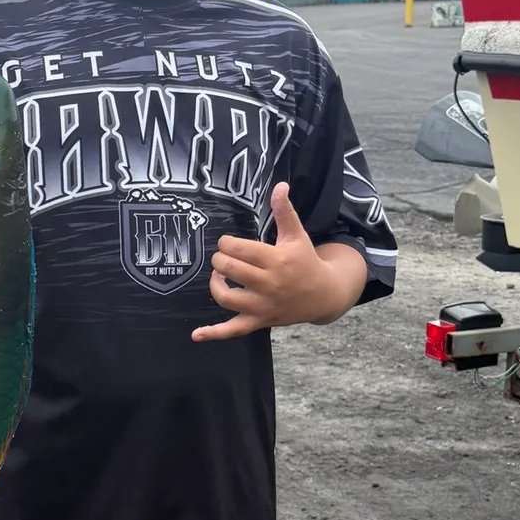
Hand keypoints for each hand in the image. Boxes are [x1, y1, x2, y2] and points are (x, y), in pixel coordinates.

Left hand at [192, 183, 365, 342]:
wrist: (324, 295)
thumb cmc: (305, 261)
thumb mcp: (296, 235)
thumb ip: (284, 211)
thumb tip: (280, 185)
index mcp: (276, 260)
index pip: (239, 249)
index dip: (226, 243)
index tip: (229, 243)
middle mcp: (268, 284)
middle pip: (229, 270)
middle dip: (220, 260)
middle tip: (223, 258)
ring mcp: (263, 306)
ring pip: (226, 297)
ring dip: (215, 285)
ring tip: (219, 276)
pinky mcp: (259, 322)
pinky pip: (233, 330)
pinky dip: (214, 334)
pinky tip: (196, 334)